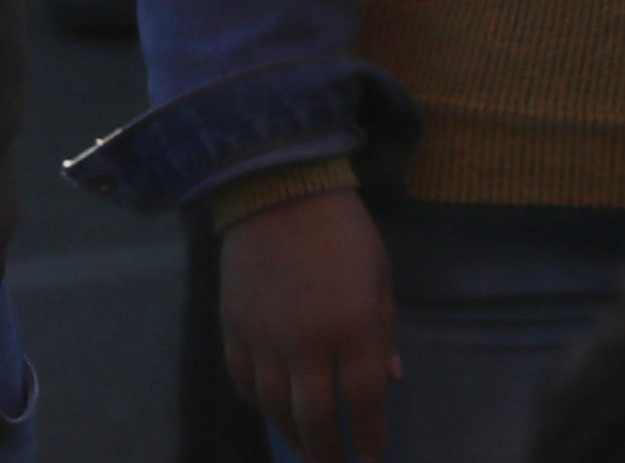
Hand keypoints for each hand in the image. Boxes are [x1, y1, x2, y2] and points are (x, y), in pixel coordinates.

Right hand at [219, 186, 395, 462]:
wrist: (278, 188)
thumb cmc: (343, 230)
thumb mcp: (380, 275)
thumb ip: (383, 332)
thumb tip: (391, 380)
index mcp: (353, 325)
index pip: (363, 399)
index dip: (370, 434)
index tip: (373, 455)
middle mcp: (307, 341)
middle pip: (315, 418)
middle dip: (329, 452)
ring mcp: (265, 339)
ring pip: (275, 408)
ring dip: (293, 435)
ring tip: (307, 449)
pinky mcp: (233, 330)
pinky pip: (245, 382)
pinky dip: (259, 404)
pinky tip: (273, 412)